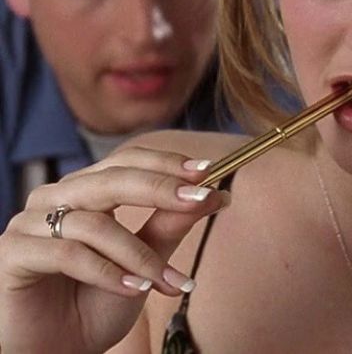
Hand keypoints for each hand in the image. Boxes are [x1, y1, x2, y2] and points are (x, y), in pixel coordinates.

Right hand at [0, 147, 229, 353]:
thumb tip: (215, 194)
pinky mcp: (11, 254)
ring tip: (169, 281)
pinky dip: (108, 272)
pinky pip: (68, 254)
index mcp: (86, 190)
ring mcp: (29, 223)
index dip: (167, 164)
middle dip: (161, 188)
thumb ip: (171, 225)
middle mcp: (56, 197)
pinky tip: (135, 291)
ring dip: (139, 254)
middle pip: (113, 178)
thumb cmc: (95, 306)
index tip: (208, 172)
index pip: (128, 161)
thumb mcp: (143, 263)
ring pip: (96, 222)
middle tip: (200, 199)